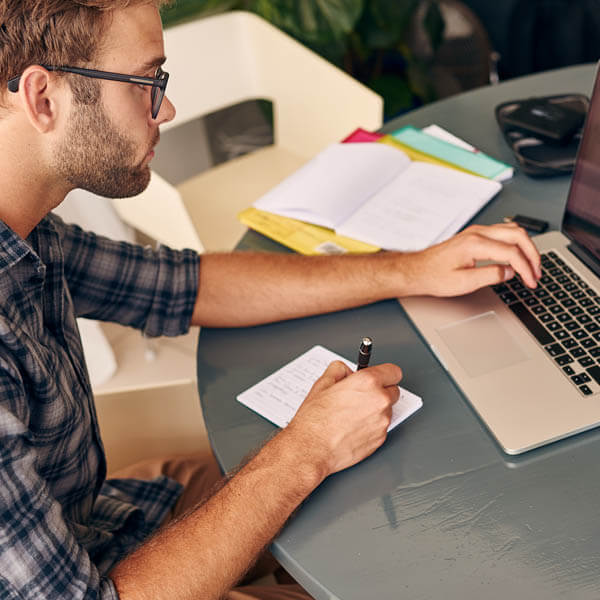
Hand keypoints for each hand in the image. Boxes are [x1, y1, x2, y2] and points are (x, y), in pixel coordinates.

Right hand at [285, 360, 401, 477]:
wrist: (312, 449)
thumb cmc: (315, 420)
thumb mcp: (321, 384)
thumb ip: (338, 370)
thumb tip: (345, 371)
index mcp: (367, 382)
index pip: (393, 371)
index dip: (384, 373)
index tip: (379, 376)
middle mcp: (379, 400)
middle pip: (394, 391)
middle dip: (380, 391)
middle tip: (362, 395)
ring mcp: (382, 421)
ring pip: (387, 410)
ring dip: (376, 410)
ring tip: (353, 414)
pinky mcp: (380, 439)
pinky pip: (382, 427)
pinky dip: (372, 426)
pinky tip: (353, 427)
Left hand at [404, 222, 541, 296]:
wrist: (416, 270)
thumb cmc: (433, 276)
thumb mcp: (463, 283)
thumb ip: (490, 276)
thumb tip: (510, 272)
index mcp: (475, 244)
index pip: (512, 253)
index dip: (526, 269)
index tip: (531, 281)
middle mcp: (477, 233)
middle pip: (518, 236)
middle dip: (533, 255)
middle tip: (537, 273)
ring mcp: (476, 232)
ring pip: (513, 231)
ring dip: (526, 248)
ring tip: (531, 266)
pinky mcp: (475, 236)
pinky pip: (504, 233)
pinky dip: (516, 244)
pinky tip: (518, 257)